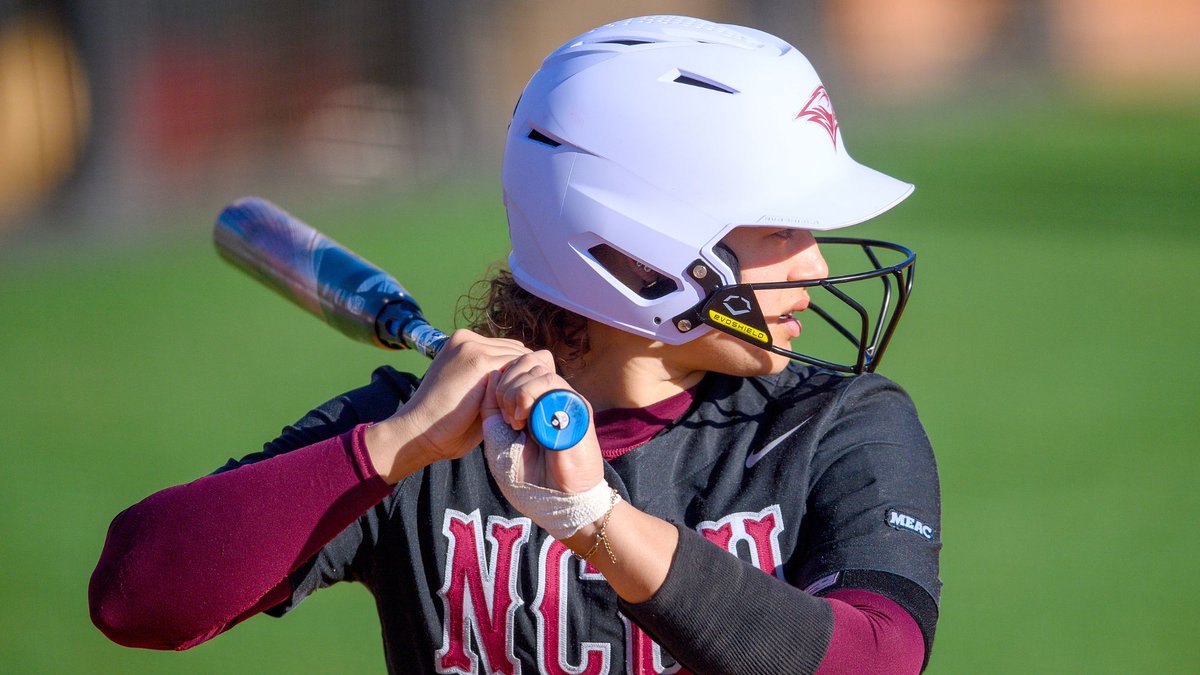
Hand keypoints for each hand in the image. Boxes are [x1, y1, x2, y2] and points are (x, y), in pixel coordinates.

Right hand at [366, 330, 534, 480]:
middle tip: (522, 406)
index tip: (522, 398)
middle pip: (517, 352)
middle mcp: (468, 339)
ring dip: (522, 384)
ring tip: (515, 411)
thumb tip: (524, 382)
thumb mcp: (472, 392)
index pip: (507, 351)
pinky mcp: (479, 360)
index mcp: (463, 343)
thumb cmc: (446, 423)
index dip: (519, 375)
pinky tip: (510, 411)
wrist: (419, 431)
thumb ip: (493, 381)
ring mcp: (473, 347)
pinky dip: (519, 389)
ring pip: (519, 359)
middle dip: (524, 377)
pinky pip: (516, 368)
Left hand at [481, 352, 604, 494]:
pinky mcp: (577, 407)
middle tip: (505, 416)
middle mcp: (550, 397)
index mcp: (532, 402)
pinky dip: (530, 395)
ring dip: (517, 391)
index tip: (496, 410)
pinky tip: (524, 420)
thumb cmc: (528, 476)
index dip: (501, 379)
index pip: (517, 367)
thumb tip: (491, 374)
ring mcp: (565, 400)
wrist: (555, 501)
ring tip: (514, 420)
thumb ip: (492, 408)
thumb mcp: (497, 438)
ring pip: (539, 369)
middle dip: (506, 383)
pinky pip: (553, 383)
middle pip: (527, 361)